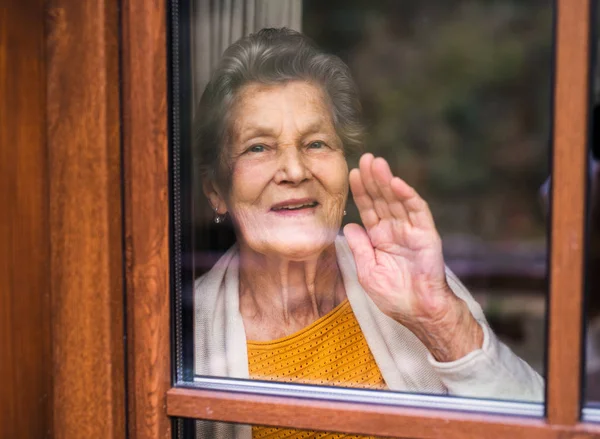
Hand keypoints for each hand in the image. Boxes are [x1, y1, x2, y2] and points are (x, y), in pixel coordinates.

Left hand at [344, 154, 482, 361]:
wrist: (419, 312)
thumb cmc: (393, 297)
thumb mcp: (368, 272)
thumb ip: (359, 248)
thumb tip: (348, 225)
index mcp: (380, 239)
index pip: (369, 209)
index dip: (361, 192)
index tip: (351, 173)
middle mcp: (395, 231)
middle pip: (382, 199)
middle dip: (373, 179)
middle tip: (365, 158)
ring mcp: (411, 231)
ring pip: (398, 200)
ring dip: (387, 181)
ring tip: (377, 163)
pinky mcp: (427, 235)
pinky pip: (417, 212)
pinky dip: (407, 197)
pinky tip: (396, 183)